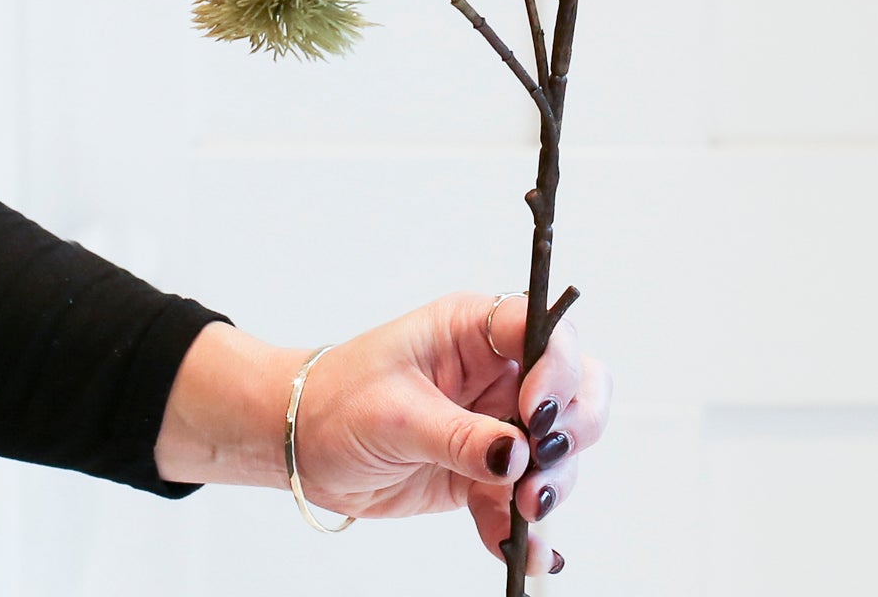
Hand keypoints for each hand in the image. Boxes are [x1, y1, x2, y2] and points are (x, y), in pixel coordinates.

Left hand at [155, 292, 610, 573]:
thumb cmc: (338, 402)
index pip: (545, 331)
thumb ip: (461, 436)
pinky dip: (525, 527)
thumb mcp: (396, 415)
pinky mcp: (485, 469)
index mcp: (477, 330)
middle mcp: (498, 370)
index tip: (539, 412)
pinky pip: (522, 496)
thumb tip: (517, 456)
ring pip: (559, 447)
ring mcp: (496, 420)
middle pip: (574, 387)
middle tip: (544, 467)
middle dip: (573, 429)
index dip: (558, 366)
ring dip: (553, 482)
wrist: (303, 448)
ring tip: (526, 513)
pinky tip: (520, 548)